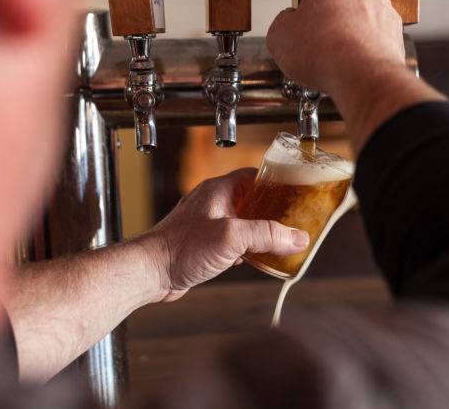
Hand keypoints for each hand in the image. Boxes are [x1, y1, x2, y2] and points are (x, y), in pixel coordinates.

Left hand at [137, 168, 309, 301]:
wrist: (150, 272)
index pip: (255, 177)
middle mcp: (213, 204)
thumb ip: (267, 234)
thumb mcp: (231, 236)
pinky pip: (233, 241)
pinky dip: (247, 248)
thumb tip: (298, 237)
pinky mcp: (204, 245)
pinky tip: (257, 260)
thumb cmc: (180, 248)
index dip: (277, 183)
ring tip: (282, 242)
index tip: (296, 193)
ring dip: (261, 232)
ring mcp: (208, 224)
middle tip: (294, 222)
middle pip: (252, 201)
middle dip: (273, 212)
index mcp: (219, 191)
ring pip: (243, 223)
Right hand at [266, 0, 404, 95]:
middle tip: (322, 27)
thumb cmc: (323, 50)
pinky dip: (365, 53)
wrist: (359, 78)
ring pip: (369, 19)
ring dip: (354, 33)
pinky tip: (348, 68)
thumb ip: (285, 22)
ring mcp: (386, 16)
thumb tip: (288, 24)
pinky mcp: (396, 42)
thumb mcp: (281, 35)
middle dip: (341, 8)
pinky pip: (378, 43)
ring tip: (333, 54)